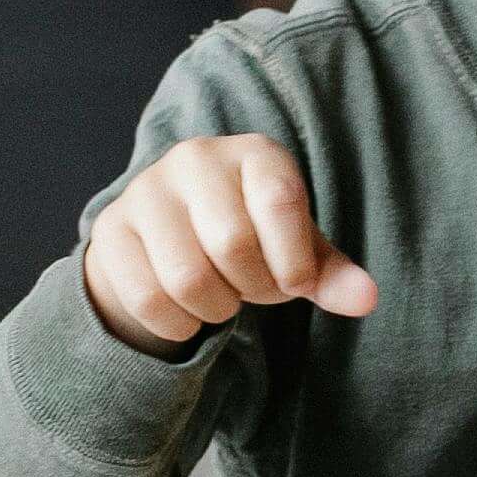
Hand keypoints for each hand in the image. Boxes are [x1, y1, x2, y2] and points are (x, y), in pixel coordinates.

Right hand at [82, 135, 380, 352]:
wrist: (167, 239)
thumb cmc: (249, 238)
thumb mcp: (295, 249)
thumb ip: (330, 274)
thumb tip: (366, 300)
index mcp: (254, 152)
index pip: (280, 203)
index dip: (293, 263)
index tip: (294, 284)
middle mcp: (196, 158)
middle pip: (232, 244)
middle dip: (253, 288)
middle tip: (253, 290)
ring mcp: (147, 191)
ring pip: (187, 278)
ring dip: (215, 309)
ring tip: (221, 297)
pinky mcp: (111, 230)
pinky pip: (148, 298)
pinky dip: (177, 324)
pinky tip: (186, 313)